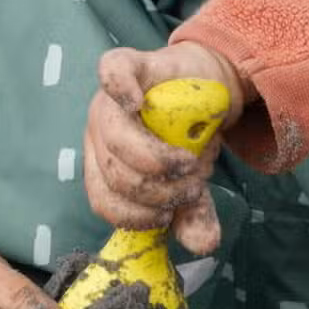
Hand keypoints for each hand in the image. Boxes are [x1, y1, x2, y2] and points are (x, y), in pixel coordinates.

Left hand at [85, 42, 247, 255]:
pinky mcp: (128, 64)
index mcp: (104, 162)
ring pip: (115, 136)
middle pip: (112, 171)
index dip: (134, 214)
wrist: (210, 87)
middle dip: (155, 190)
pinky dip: (120, 90)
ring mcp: (109, 99)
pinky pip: (111, 74)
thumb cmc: (188, 138)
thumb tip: (205, 244)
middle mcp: (99, 131)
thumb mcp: (192, 183)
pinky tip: (137, 102)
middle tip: (190, 187)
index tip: (167, 215)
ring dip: (157, 161)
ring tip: (192, 164)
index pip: (102, 198)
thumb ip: (192, 212)